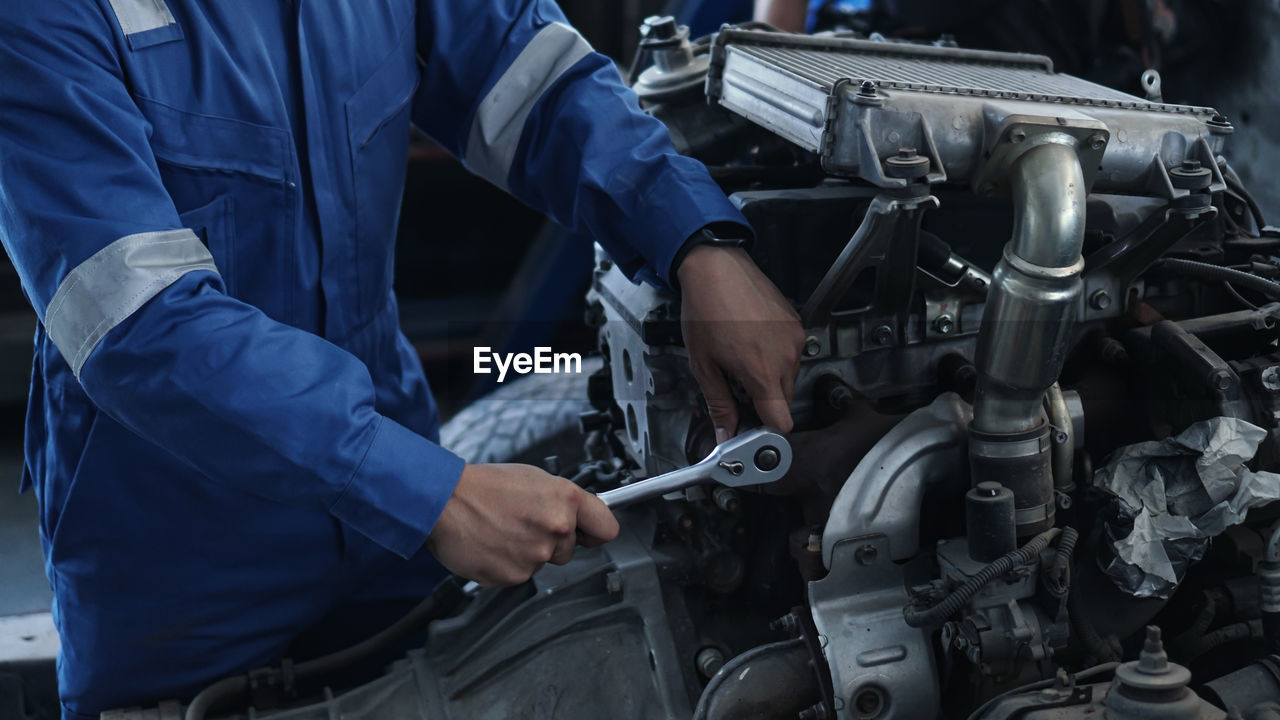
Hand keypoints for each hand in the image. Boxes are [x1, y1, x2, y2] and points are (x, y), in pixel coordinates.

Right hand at [427, 463, 619, 585]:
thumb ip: (562, 501)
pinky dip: (507, 563)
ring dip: (526, 551)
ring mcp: (536, 555)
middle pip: (570, 548)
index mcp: (565, 500)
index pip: (607, 528)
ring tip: (501, 530)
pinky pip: (519, 574)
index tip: (589, 533)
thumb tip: (578, 517)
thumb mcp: (534, 478)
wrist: (443, 501)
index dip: (596, 531)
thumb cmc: (483, 486)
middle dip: (551, 539)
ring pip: (542, 562)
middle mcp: (556, 528)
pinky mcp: (514, 576)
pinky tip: (492, 544)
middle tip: (522, 522)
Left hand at [678, 245, 804, 439]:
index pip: (782, 422)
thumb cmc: (706, 309)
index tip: (752, 429)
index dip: (767, 431)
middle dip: (763, 402)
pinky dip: (774, 357)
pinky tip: (752, 342)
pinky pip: (791, 354)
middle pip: (784, 401)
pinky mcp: (796, 324)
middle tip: (737, 388)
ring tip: (742, 357)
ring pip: (788, 378)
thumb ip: (718, 403)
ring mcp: (794, 339)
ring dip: (769, 378)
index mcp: (762, 372)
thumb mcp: (704, 364)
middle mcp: (786, 357)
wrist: (716, 267)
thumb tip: (725, 432)